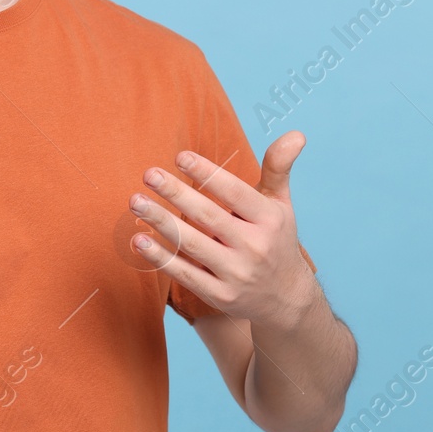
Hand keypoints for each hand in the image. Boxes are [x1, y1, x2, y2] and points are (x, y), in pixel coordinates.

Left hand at [126, 131, 316, 327]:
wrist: (286, 298)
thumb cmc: (275, 238)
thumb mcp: (281, 204)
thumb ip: (278, 168)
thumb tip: (296, 134)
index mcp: (269, 219)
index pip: (235, 193)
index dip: (207, 174)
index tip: (180, 157)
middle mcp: (255, 247)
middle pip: (208, 216)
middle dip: (176, 193)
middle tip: (149, 174)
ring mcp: (237, 274)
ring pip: (192, 244)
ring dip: (161, 222)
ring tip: (136, 201)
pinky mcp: (220, 295)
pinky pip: (185, 274)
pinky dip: (161, 258)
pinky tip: (138, 240)